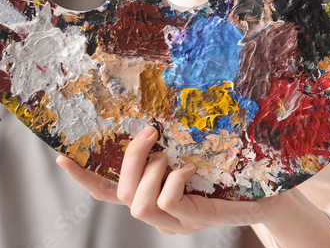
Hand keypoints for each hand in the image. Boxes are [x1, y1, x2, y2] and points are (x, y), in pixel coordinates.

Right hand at [57, 126, 266, 234]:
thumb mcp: (198, 151)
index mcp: (151, 194)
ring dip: (148, 175)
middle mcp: (156, 212)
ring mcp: (173, 221)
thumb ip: (177, 139)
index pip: (108, 190)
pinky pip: (166, 205)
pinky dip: (172, 184)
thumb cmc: (232, 171)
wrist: (268, 195)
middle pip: (120, 193)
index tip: (61, 156)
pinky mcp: (192, 221)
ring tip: (169, 158)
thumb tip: (161, 110)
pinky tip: (188, 170)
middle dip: (130, 160)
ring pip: (137, 205)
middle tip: (149, 133)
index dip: (84, 176)